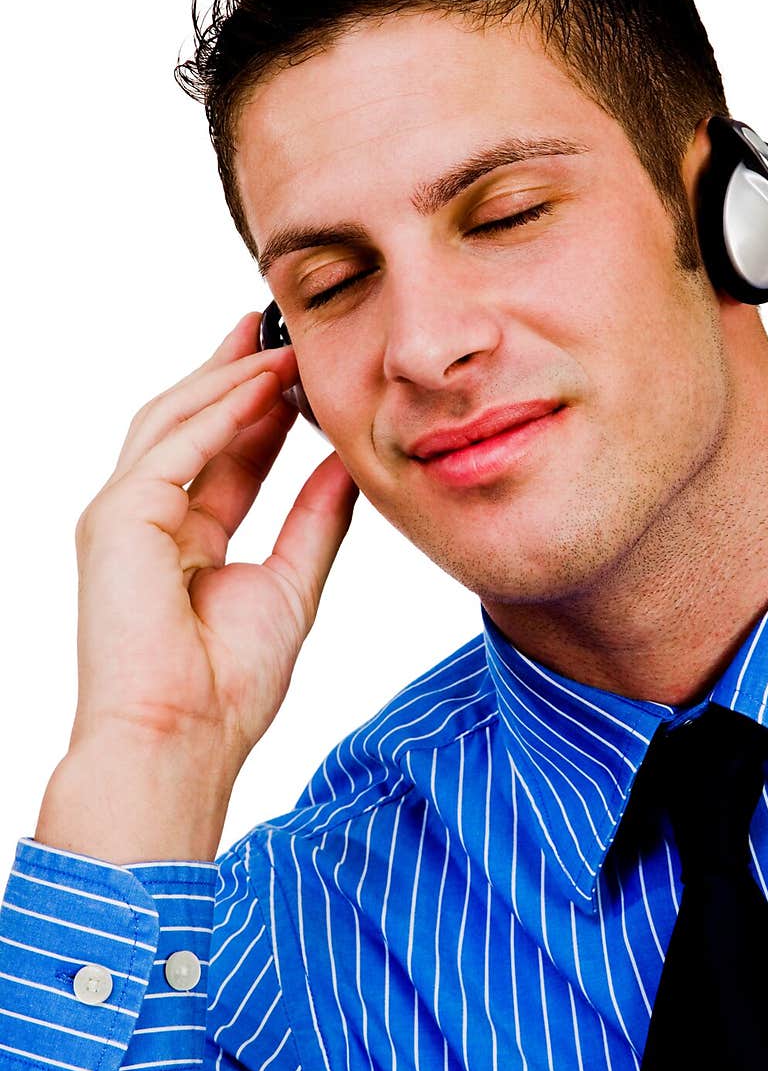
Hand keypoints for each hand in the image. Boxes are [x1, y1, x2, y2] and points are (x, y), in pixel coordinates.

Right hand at [35, 312, 357, 861]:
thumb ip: (315, 519)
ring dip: (226, 380)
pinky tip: (259, 387)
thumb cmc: (227, 687)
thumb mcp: (291, 584)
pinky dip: (217, 413)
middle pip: (191, 426)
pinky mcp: (116, 517)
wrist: (183, 739)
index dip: (261, 412)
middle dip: (233, 376)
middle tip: (277, 331)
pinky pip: (171, 447)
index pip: (225, 456)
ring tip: (274, 344)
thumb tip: (347, 463)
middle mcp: (149, 520)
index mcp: (185, 540)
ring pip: (173, 423)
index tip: (299, 374)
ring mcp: (125, 516)